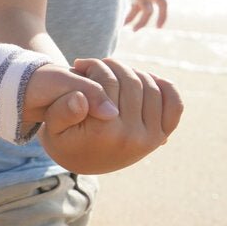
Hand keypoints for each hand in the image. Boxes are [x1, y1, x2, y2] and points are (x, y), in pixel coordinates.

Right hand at [38, 57, 181, 173]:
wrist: (81, 162)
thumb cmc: (63, 138)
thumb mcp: (52, 127)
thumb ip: (63, 111)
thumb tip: (81, 98)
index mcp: (105, 133)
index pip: (109, 82)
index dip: (94, 66)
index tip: (80, 63)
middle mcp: (132, 137)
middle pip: (132, 82)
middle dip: (115, 66)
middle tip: (99, 64)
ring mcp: (150, 138)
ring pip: (151, 87)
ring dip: (134, 72)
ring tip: (116, 72)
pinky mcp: (160, 137)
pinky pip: (174, 104)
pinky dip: (164, 87)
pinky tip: (145, 80)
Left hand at [125, 0, 166, 30]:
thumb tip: (149, 11)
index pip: (162, 3)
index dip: (162, 16)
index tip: (158, 27)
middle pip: (148, 9)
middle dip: (142, 20)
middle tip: (133, 30)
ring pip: (138, 7)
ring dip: (131, 17)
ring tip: (121, 25)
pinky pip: (130, 2)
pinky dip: (125, 10)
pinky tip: (117, 15)